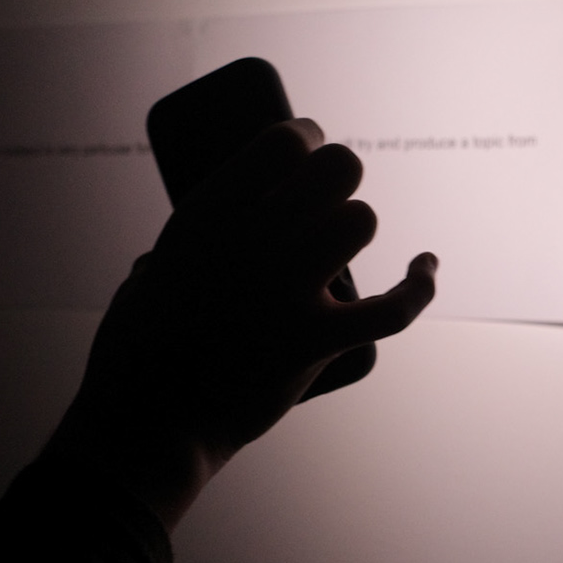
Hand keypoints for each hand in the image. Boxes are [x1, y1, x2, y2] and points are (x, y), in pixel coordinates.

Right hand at [46, 119, 435, 527]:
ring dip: (357, 226)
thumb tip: (171, 261)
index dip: (307, 137)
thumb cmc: (137, 352)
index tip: (310, 148)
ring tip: (342, 240)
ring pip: (360, 222)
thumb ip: (173, 255)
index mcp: (205, 217)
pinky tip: (425, 265)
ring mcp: (286, 293)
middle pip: (335, 171)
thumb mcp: (150, 276)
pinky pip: (394, 307)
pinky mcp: (316, 343)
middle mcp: (250, 244)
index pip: (282, 143)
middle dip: (339, 175)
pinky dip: (420, 285)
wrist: (149, 425)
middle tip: (326, 197)